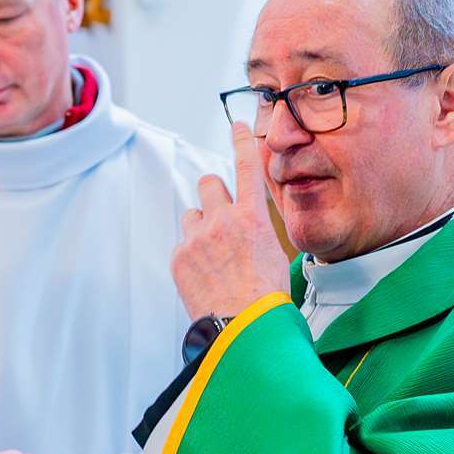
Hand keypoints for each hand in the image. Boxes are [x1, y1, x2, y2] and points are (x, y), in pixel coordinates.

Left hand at [172, 121, 291, 320]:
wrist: (242, 327)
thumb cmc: (265, 299)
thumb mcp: (275, 256)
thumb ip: (258, 233)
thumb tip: (250, 232)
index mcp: (253, 218)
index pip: (247, 167)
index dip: (241, 142)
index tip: (236, 126)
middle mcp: (223, 221)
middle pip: (208, 183)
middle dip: (212, 195)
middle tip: (219, 217)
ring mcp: (197, 238)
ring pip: (192, 214)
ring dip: (200, 226)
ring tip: (212, 255)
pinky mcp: (179, 256)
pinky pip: (183, 244)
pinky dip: (191, 256)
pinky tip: (204, 276)